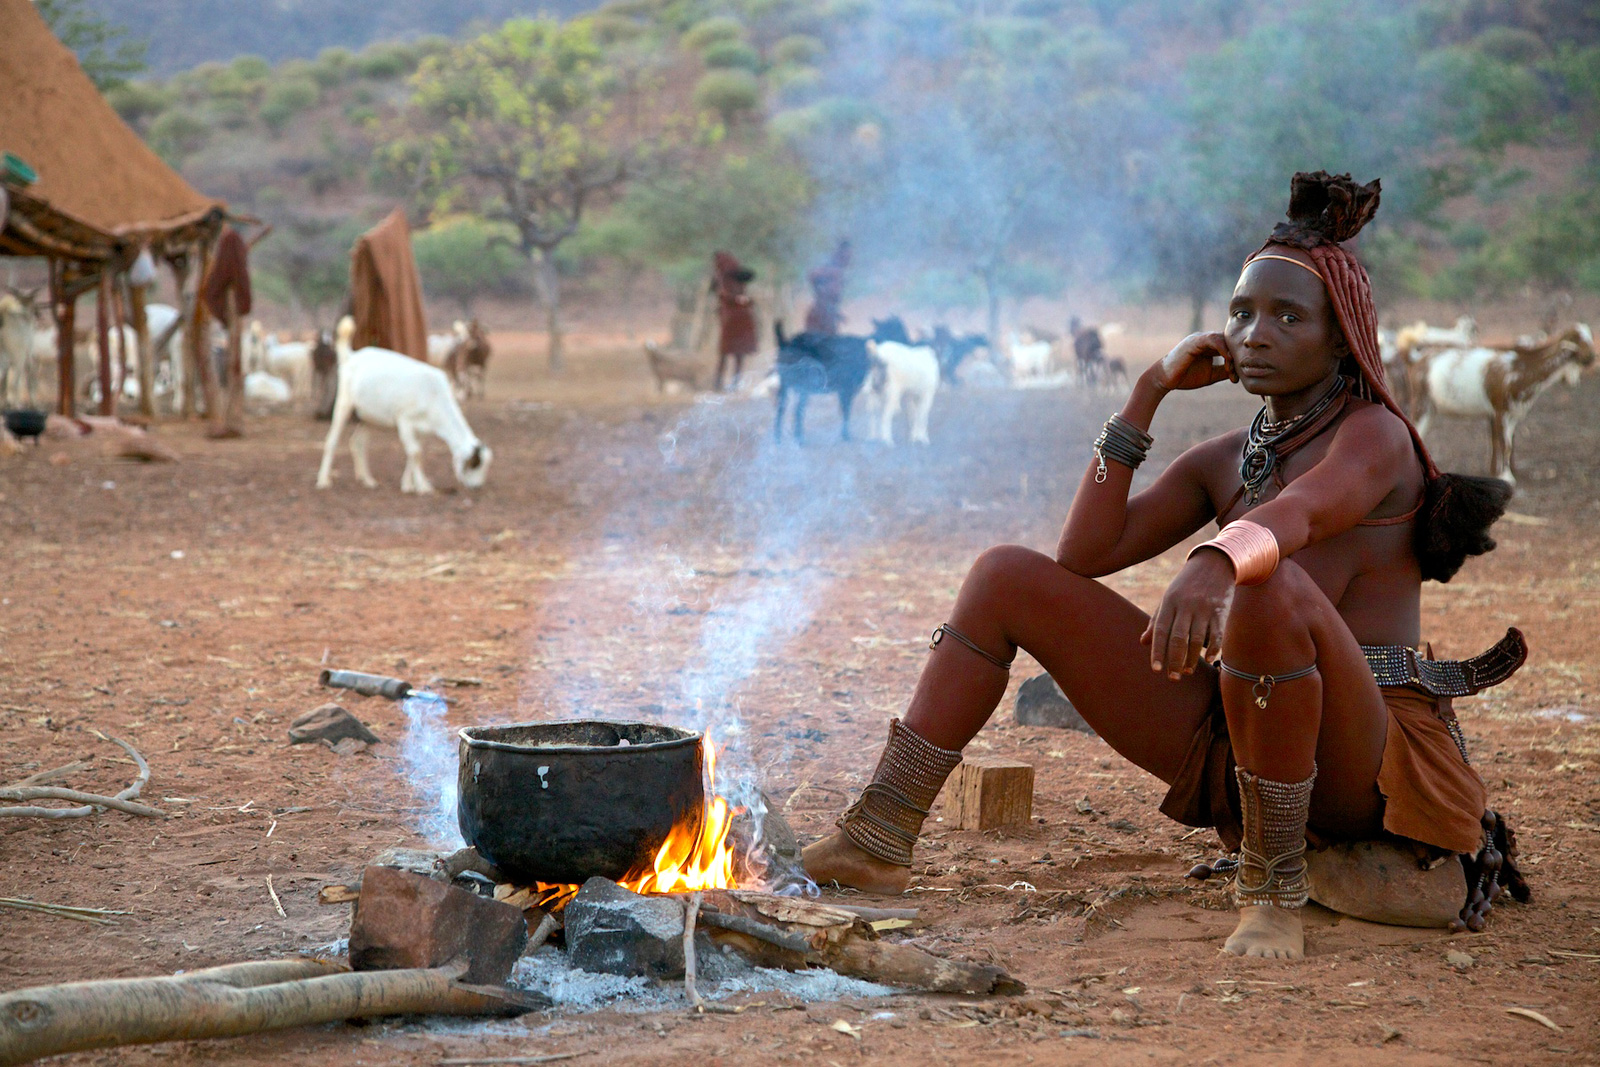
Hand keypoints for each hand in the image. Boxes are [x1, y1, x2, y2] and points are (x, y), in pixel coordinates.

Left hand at [1141, 549, 1234, 678]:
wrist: (1215, 564)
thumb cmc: (1186, 585)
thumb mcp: (1169, 597)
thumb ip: (1157, 620)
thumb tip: (1144, 642)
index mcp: (1170, 602)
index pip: (1161, 630)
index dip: (1158, 650)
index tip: (1156, 669)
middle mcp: (1186, 605)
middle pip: (1178, 638)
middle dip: (1174, 660)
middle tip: (1172, 678)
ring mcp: (1205, 608)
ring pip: (1197, 639)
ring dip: (1192, 658)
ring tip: (1186, 672)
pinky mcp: (1221, 611)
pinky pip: (1217, 634)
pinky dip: (1213, 648)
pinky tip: (1208, 659)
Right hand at [1144, 332, 1235, 393]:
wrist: (1164, 379)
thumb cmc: (1185, 377)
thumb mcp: (1210, 375)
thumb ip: (1224, 371)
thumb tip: (1240, 372)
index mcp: (1210, 347)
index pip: (1230, 347)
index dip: (1236, 360)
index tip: (1235, 377)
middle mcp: (1206, 340)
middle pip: (1229, 341)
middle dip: (1235, 357)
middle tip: (1236, 374)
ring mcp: (1200, 339)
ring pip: (1223, 339)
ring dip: (1230, 354)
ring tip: (1231, 369)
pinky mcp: (1194, 341)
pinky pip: (1213, 339)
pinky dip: (1223, 348)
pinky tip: (1227, 360)